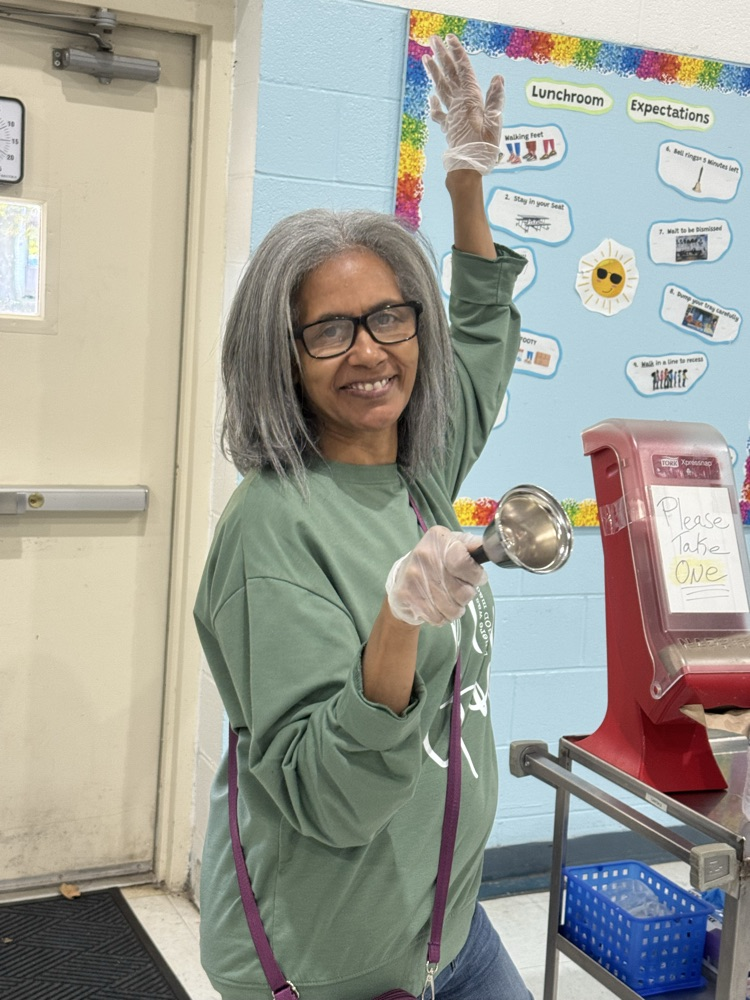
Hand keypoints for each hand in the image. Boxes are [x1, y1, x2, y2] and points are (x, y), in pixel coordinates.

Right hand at [385, 525, 487, 625]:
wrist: (401, 577)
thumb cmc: (435, 561)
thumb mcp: (453, 544)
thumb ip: (472, 545)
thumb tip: (489, 547)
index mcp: (439, 540)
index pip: (464, 563)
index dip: (476, 576)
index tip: (477, 578)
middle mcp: (425, 556)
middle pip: (463, 592)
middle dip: (467, 595)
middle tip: (460, 589)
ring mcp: (415, 578)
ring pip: (452, 609)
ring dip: (456, 608)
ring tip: (450, 599)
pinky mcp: (407, 597)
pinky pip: (438, 618)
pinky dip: (442, 616)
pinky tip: (437, 606)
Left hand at [423, 34, 503, 174]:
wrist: (467, 168)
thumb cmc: (484, 147)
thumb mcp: (495, 123)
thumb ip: (495, 100)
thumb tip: (498, 78)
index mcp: (471, 99)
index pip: (464, 71)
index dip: (457, 54)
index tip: (450, 39)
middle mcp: (459, 104)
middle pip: (449, 75)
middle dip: (442, 56)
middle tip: (433, 39)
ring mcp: (451, 115)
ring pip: (441, 89)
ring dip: (434, 73)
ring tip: (426, 58)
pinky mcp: (448, 127)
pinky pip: (439, 113)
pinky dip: (434, 104)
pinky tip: (431, 97)